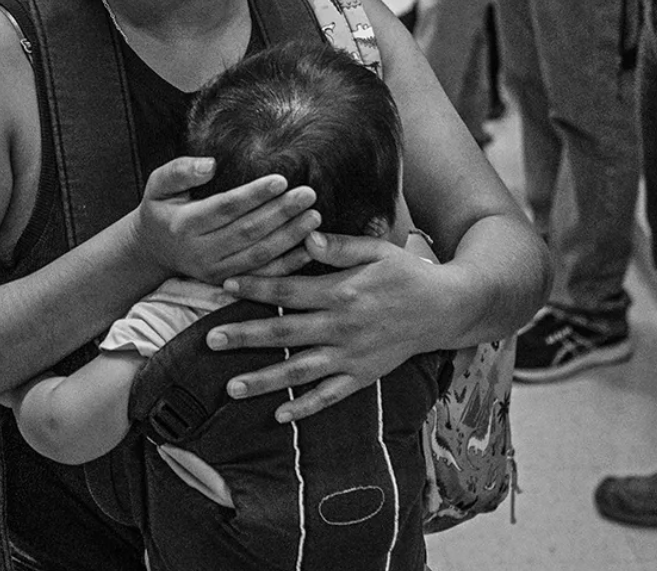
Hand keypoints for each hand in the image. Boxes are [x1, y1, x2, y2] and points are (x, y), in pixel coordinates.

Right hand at [133, 156, 320, 284]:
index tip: (281, 180)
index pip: (225, 208)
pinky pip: (262, 276)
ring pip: (258, 255)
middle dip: (280, 213)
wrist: (153, 250)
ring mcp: (215, 272)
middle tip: (308, 195)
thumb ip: (180, 171)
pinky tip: (309, 248)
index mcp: (184, 224)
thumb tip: (211, 164)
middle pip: (247, 232)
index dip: (254, 195)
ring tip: (314, 217)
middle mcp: (200, 251)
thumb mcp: (158, 185)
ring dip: (289, 237)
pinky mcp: (227, 283)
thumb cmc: (162, 209)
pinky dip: (288, 264)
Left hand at [206, 231, 456, 422]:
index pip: (289, 292)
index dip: (256, 288)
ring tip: (232, 388)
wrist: (446, 309)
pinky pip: (331, 396)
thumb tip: (306, 239)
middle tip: (210, 340)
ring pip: (301, 372)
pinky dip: (306, 408)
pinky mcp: (363, 376)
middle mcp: (343, 328)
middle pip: (285, 335)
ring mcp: (352, 356)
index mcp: (343, 293)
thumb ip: (340, 247)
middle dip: (245, 337)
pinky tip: (279, 416)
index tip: (225, 286)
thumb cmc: (406, 273)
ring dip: (265, 380)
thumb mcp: (377, 250)